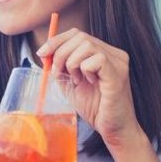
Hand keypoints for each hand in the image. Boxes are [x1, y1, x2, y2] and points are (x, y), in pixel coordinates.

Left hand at [36, 27, 140, 146]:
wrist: (111, 128)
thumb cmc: (93, 107)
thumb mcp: (69, 83)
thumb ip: (58, 67)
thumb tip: (44, 53)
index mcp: (102, 52)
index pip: (77, 34)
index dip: (56, 41)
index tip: (42, 54)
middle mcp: (113, 53)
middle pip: (80, 36)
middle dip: (60, 53)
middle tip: (58, 73)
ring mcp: (118, 62)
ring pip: (87, 45)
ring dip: (72, 63)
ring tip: (76, 80)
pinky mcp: (119, 74)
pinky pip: (97, 59)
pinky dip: (85, 70)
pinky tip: (89, 83)